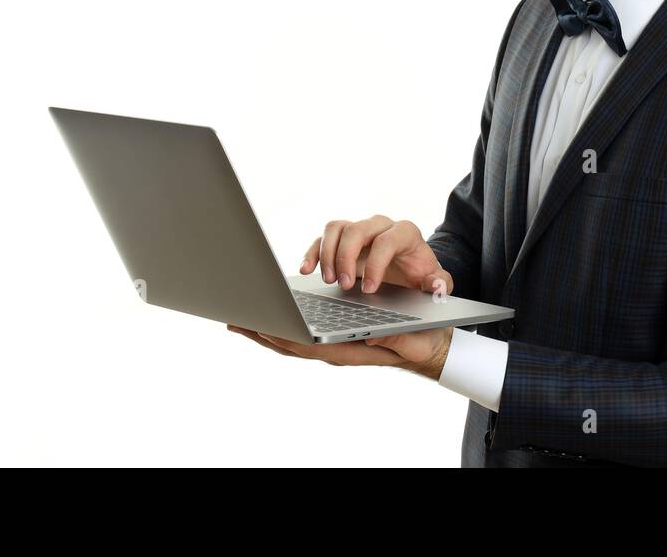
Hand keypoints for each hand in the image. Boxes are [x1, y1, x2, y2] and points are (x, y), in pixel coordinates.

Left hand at [226, 324, 452, 380]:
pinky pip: (303, 333)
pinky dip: (283, 326)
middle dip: (263, 332)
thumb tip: (370, 335)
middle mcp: (338, 346)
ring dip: (268, 329)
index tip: (258, 325)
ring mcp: (335, 341)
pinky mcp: (338, 334)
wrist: (432, 347)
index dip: (282, 335)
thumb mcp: (415, 338)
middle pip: (291, 342)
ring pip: (294, 338)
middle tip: (234, 320)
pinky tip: (272, 316)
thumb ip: (394, 338)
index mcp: (351, 349)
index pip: (308, 345)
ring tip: (242, 319)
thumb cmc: (424, 340)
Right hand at [299, 216, 453, 296]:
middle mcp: (381, 226)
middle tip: (342, 285)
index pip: (387, 241)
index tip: (369, 289)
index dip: (376, 264)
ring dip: (328, 253)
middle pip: (357, 229)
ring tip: (327, 280)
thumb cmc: (423, 279)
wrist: (411, 277)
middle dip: (346, 257)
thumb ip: (440, 286)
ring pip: (337, 228)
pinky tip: (306, 270)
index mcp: (405, 233)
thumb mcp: (436, 285)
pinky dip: (313, 252)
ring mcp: (360, 230)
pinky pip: (322, 238)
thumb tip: (436, 286)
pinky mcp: (343, 240)